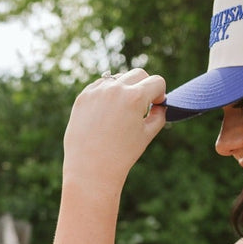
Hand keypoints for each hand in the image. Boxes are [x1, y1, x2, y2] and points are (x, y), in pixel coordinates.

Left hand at [62, 69, 166, 193]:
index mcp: (135, 97)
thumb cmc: (122, 155)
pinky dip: (107, 94)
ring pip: (118, 78)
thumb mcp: (146, 134)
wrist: (90, 169)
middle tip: (141, 106)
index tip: (155, 106)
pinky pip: (100, 86)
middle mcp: (115, 89)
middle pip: (138, 74)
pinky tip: (106, 114)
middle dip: (144, 86)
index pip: (157, 81)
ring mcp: (96, 91)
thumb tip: (159, 103)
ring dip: (124, 89)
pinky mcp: (83, 97)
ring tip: (121, 113)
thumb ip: (159, 114)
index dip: (160, 94)